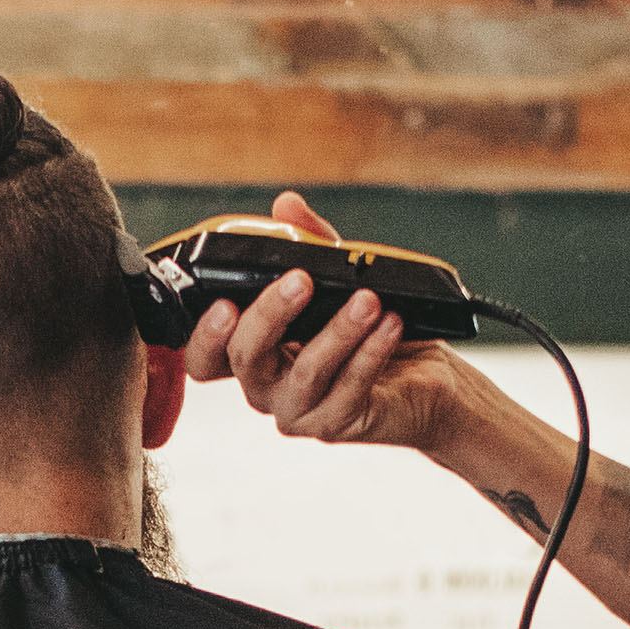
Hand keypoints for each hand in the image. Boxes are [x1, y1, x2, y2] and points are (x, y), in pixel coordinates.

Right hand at [178, 189, 478, 457]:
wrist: (424, 380)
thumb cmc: (369, 329)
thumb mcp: (335, 280)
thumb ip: (306, 243)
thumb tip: (286, 205)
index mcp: (252, 355)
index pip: (205, 358)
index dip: (204, 336)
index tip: (223, 302)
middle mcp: (266, 387)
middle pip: (247, 358)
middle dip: (271, 314)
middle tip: (301, 280)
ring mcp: (299, 411)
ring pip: (306, 373)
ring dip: (338, 330)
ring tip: (368, 300)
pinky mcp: (338, 423)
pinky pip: (350, 388)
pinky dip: (371, 352)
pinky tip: (390, 324)